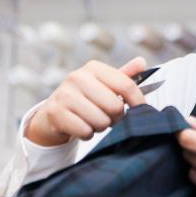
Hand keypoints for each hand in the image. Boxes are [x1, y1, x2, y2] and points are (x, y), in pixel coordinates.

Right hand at [25, 56, 146, 145]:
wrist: (53, 113)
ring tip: (93, 121)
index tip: (142, 111)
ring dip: (101, 127)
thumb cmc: (86, 98)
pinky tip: (81, 126)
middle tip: (109, 118)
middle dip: (116, 118)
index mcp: (94, 68)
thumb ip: (124, 76)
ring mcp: (65, 94)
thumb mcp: (104, 85)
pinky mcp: (56, 113)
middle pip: (115, 106)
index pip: (126, 85)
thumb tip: (142, 62)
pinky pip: (85, 131)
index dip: (138, 101)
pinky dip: (87, 134)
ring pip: (101, 121)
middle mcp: (78, 77)